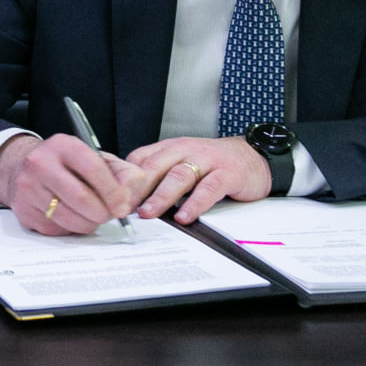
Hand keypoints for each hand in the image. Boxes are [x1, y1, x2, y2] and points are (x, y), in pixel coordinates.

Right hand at [0, 133, 149, 236]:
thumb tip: (128, 200)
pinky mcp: (23, 210)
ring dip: (88, 224)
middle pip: (80, 198)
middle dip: (102, 213)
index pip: (92, 169)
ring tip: (93, 216)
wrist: (28, 167)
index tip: (122, 207)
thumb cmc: (70, 165)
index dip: (112, 192)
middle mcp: (40, 163)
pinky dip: (71, 228)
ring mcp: (28, 187)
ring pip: (69, 218)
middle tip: (110, 216)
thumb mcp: (100, 159)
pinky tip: (72, 216)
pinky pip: (56, 229)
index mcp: (63, 145)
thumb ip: (124, 175)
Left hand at [123, 136, 271, 224]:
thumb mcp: (182, 163)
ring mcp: (207, 160)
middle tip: (122, 206)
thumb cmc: (213, 164)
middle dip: (136, 188)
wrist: (254, 157)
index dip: (124, 178)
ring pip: (179, 176)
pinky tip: (185, 217)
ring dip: (161, 196)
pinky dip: (195, 204)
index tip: (111, 197)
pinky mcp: (228, 174)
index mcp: (171, 148)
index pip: (140, 159)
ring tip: (148, 213)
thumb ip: (159, 175)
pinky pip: (209, 189)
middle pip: (155, 166)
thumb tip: (129, 197)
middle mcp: (186, 150)